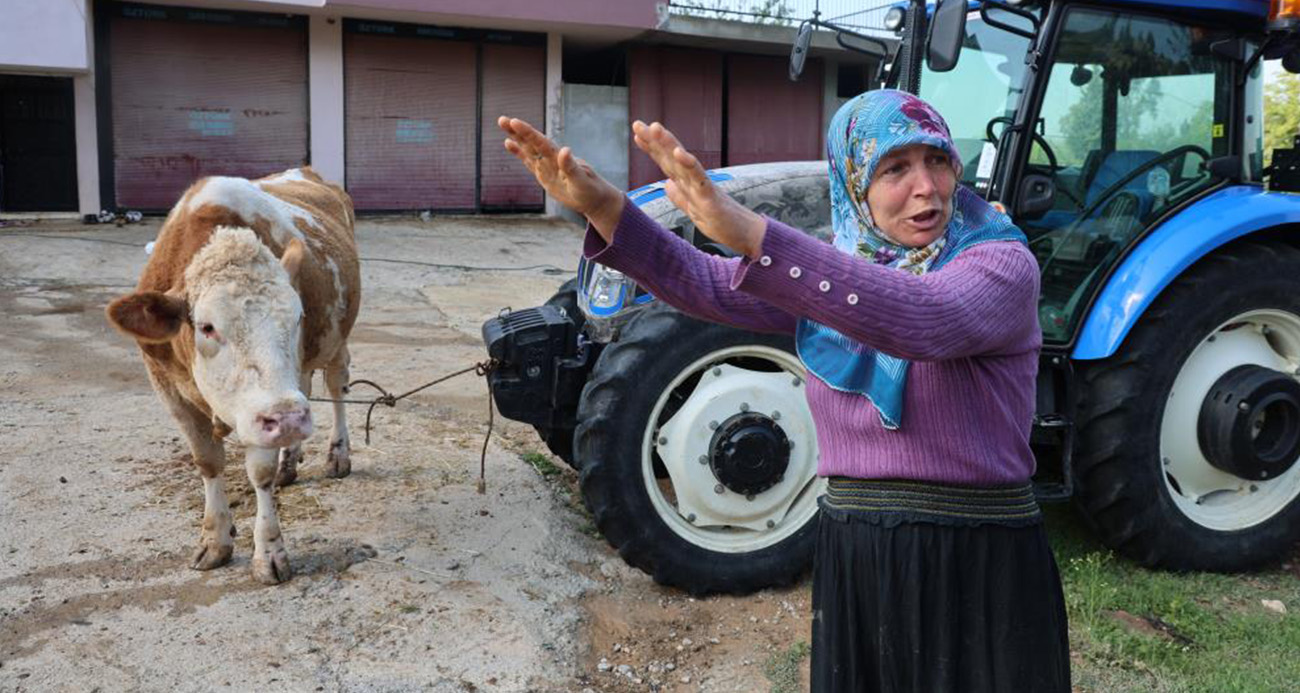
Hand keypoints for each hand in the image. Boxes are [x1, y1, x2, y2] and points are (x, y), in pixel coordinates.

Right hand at [498, 116, 625, 239]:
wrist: (595, 199)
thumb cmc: (590, 191)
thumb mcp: (581, 181)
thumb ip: (571, 167)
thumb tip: (564, 149)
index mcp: (559, 158)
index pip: (541, 143)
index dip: (528, 133)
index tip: (515, 122)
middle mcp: (551, 158)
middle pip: (532, 142)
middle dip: (517, 131)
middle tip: (502, 119)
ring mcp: (546, 165)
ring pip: (528, 148)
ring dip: (516, 137)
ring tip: (503, 123)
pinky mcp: (543, 174)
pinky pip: (528, 161)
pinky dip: (519, 152)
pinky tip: (508, 143)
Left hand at [632, 121, 765, 258]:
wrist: (744, 234)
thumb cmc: (722, 222)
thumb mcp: (692, 210)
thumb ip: (679, 196)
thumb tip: (666, 184)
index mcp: (687, 184)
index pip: (667, 163)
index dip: (651, 148)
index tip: (637, 134)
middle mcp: (693, 181)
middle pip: (671, 157)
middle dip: (654, 140)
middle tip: (638, 124)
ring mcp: (702, 186)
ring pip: (683, 162)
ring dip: (669, 144)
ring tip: (656, 129)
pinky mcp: (711, 196)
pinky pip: (699, 177)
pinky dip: (689, 164)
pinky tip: (680, 152)